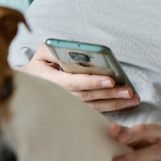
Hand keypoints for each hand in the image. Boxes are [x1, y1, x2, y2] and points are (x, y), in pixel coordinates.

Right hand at [19, 44, 139, 111]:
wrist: (28, 85)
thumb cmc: (39, 64)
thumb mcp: (43, 52)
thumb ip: (56, 49)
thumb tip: (76, 52)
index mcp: (52, 80)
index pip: (75, 82)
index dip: (93, 82)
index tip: (111, 80)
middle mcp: (61, 95)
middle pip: (89, 96)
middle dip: (110, 94)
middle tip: (129, 91)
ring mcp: (68, 105)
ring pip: (94, 106)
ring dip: (114, 103)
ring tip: (132, 99)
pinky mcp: (75, 110)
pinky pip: (94, 111)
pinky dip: (109, 109)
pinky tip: (124, 105)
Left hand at [109, 122, 160, 160]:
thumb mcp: (135, 154)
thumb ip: (122, 141)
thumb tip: (107, 129)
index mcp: (153, 139)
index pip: (148, 125)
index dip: (131, 126)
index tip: (112, 129)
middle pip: (160, 131)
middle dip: (138, 132)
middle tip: (119, 140)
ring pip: (159, 151)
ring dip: (135, 156)